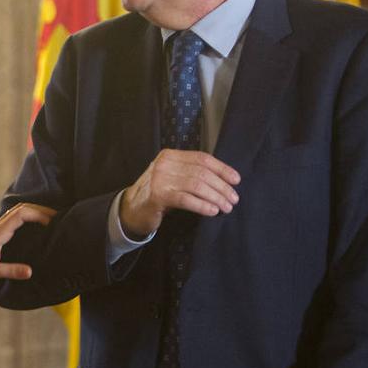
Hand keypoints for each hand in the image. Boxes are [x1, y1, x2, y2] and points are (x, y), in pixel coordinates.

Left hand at [0, 203, 56, 287]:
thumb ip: (10, 271)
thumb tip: (30, 271)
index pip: (20, 214)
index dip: (38, 214)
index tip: (52, 222)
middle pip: (21, 208)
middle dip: (40, 209)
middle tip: (58, 218)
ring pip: (18, 211)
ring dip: (35, 211)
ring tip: (51, 219)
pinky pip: (15, 218)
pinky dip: (28, 217)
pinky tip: (36, 225)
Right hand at [119, 149, 239, 237]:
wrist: (131, 210)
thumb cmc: (158, 195)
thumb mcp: (173, 178)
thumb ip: (192, 174)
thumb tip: (225, 181)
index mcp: (170, 156)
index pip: (202, 158)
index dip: (222, 169)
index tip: (236, 180)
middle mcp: (165, 163)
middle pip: (201, 172)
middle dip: (221, 186)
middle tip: (233, 199)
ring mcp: (159, 178)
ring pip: (196, 185)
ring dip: (215, 197)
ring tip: (226, 207)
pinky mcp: (157, 195)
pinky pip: (186, 199)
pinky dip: (202, 205)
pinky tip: (212, 211)